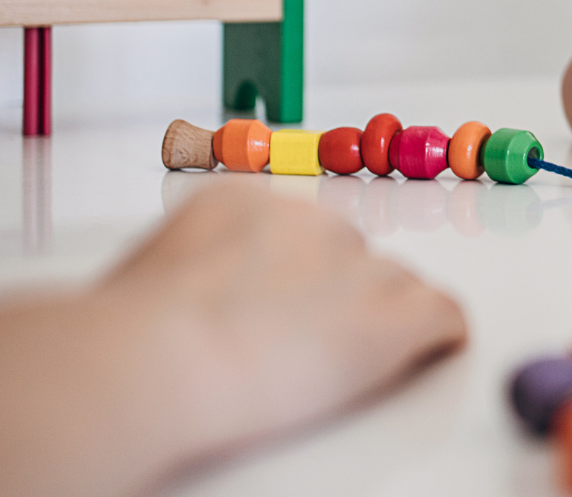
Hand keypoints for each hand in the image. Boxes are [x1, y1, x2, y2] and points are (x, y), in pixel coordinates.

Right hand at [100, 182, 465, 448]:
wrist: (155, 358)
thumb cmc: (128, 336)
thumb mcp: (145, 273)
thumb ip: (186, 268)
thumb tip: (183, 291)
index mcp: (245, 202)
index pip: (298, 232)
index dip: (292, 282)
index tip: (279, 313)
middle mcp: (309, 220)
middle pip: (349, 258)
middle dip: (335, 302)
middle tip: (304, 352)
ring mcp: (357, 266)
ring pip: (396, 288)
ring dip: (379, 323)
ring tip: (340, 369)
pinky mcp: (394, 317)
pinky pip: (442, 317)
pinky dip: (437, 341)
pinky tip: (425, 359)